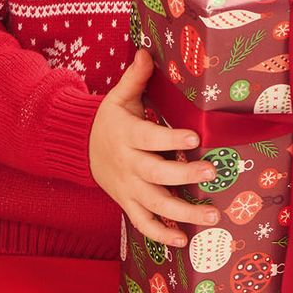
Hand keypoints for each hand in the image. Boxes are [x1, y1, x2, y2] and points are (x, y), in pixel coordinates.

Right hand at [88, 49, 218, 246]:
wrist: (80, 149)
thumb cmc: (109, 121)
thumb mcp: (118, 97)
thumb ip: (135, 78)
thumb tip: (147, 51)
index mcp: (126, 135)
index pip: (149, 138)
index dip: (171, 139)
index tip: (195, 137)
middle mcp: (127, 164)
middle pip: (156, 173)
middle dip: (184, 176)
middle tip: (212, 173)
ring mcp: (127, 187)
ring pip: (154, 204)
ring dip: (183, 213)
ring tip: (212, 216)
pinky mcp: (127, 203)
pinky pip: (143, 223)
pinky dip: (161, 235)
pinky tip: (183, 240)